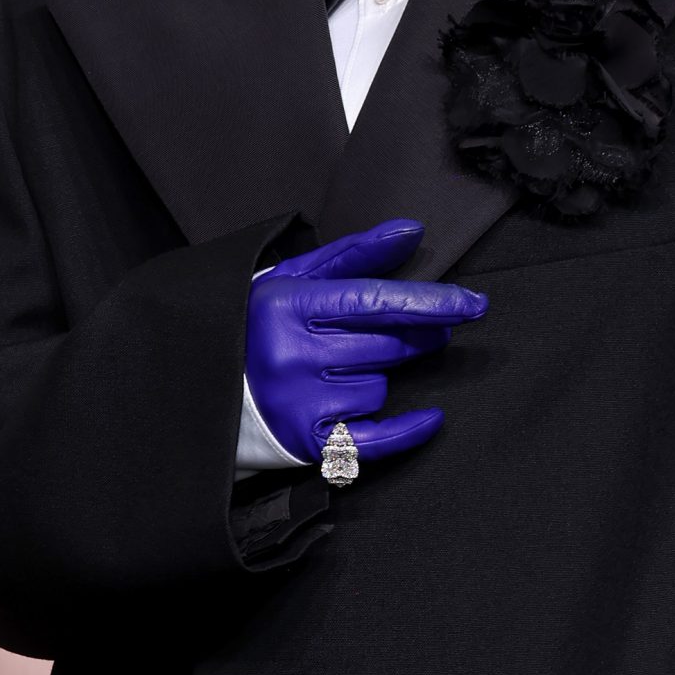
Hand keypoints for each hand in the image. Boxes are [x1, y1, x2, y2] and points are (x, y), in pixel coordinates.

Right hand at [245, 216, 487, 464]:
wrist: (200, 388)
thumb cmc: (255, 326)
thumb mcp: (292, 280)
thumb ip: (353, 255)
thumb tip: (412, 231)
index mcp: (287, 306)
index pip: (374, 302)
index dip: (430, 302)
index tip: (474, 304)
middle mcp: (292, 355)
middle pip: (385, 346)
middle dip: (414, 337)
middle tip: (428, 332)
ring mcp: (299, 403)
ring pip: (377, 388)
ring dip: (376, 377)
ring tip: (343, 370)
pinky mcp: (306, 443)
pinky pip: (375, 439)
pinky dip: (407, 430)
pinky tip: (433, 417)